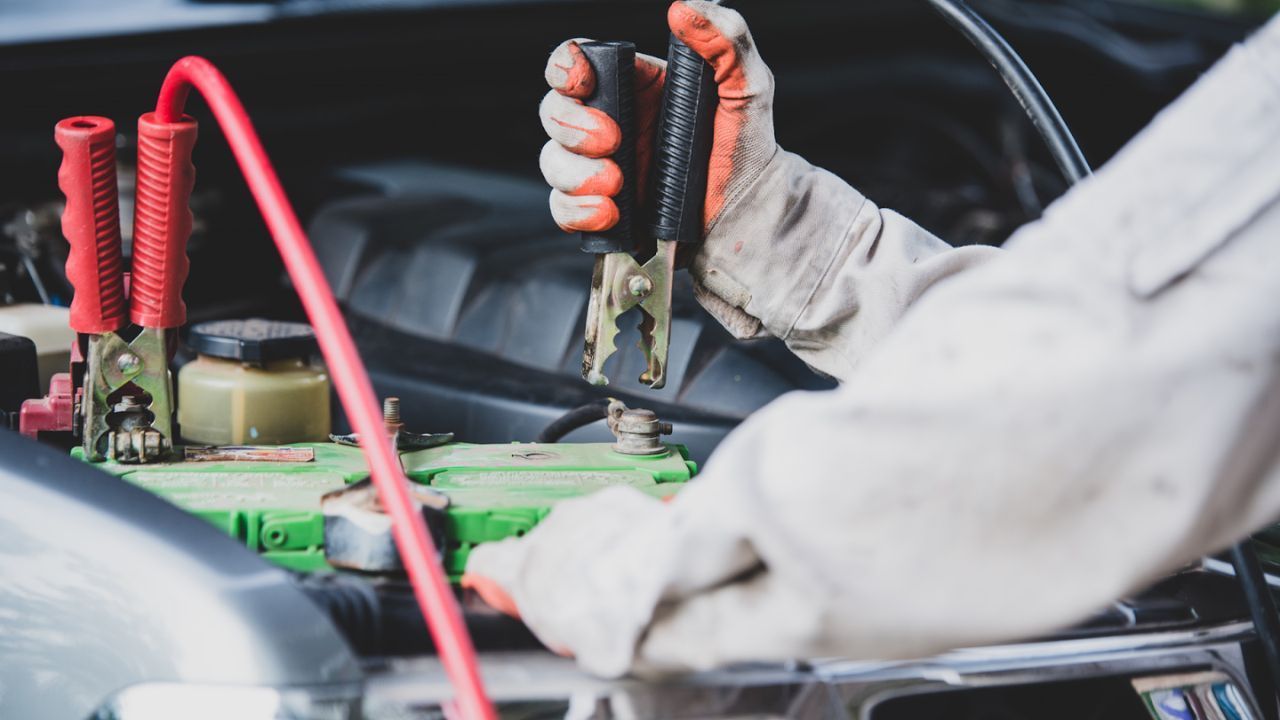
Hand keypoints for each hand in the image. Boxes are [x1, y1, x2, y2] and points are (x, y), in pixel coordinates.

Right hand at [539, 0, 776, 237]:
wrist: (749, 213)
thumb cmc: (747, 150)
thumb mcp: (748, 88)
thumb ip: (726, 41)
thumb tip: (684, 9)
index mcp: (634, 86)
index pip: (576, 62)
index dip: (565, 67)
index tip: (581, 81)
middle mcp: (610, 123)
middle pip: (553, 111)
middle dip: (571, 125)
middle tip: (612, 141)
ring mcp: (601, 167)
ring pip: (552, 161)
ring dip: (574, 172)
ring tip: (616, 185)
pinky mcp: (600, 209)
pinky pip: (563, 209)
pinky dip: (578, 211)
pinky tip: (611, 212)